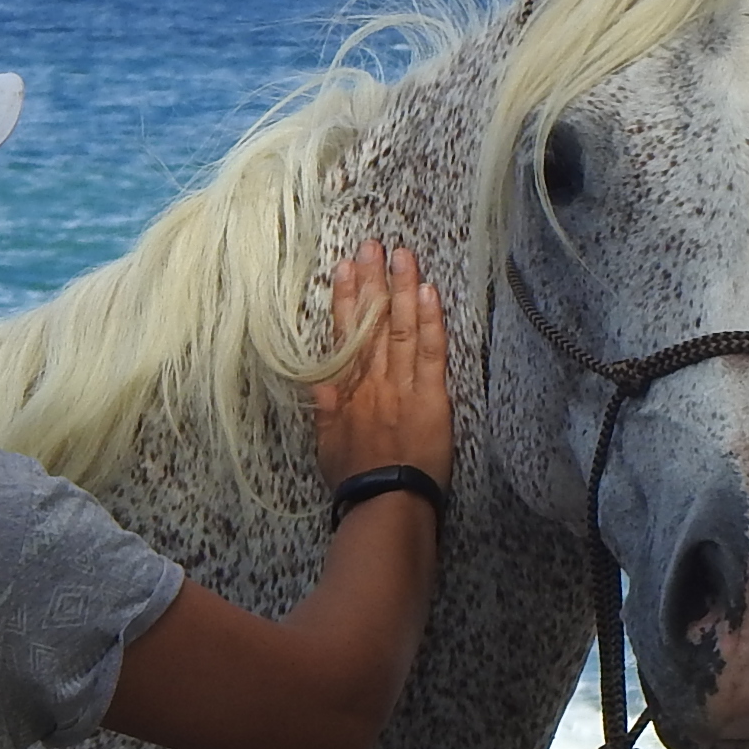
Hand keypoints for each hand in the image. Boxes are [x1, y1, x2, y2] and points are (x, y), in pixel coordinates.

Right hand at [313, 240, 452, 493]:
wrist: (385, 503)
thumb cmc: (356, 480)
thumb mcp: (326, 445)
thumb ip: (324, 409)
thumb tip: (316, 376)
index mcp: (348, 390)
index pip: (345, 335)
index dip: (343, 299)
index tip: (342, 267)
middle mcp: (373, 381)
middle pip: (373, 323)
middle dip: (372, 281)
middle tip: (372, 245)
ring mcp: (403, 386)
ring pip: (402, 328)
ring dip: (401, 289)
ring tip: (400, 255)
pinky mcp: (431, 397)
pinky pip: (432, 352)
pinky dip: (430, 321)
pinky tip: (428, 291)